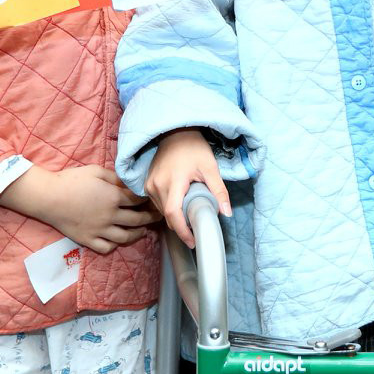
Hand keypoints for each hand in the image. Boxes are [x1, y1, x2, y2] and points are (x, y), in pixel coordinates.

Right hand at [0, 165, 157, 254]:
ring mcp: (99, 230)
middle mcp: (110, 216)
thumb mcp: (96, 171)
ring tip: (143, 231)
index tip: (153, 198)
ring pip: (125, 237)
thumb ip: (115, 177)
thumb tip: (129, 182)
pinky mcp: (87, 240)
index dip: (147, 199)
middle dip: (150, 217)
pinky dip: (115, 245)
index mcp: (113, 197)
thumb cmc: (72, 180)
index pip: (138, 200)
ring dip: (137, 234)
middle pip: (137, 220)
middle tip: (157, 216)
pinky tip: (118, 240)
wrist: (48, 197)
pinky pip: (106, 247)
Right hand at [144, 129, 230, 247]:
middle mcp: (157, 185)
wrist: (175, 131)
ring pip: (162, 211)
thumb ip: (219, 191)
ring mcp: (150, 184)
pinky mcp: (147, 183)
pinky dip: (168, 207)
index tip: (193, 241)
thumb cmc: (194, 147)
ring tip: (189, 212)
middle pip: (168, 216)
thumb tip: (227, 213)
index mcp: (173, 182)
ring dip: (175, 216)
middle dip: (182, 226)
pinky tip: (180, 202)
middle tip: (196, 227)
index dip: (182, 231)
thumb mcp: (210, 168)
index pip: (174, 214)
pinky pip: (157, 203)